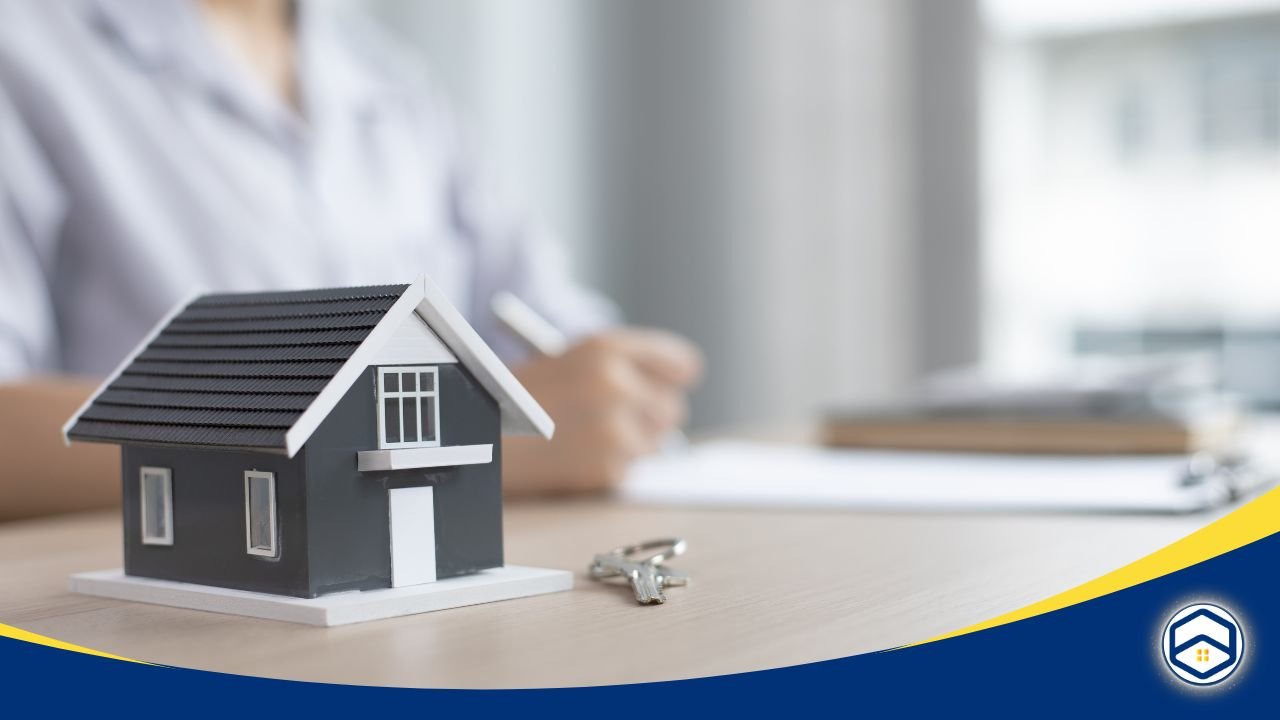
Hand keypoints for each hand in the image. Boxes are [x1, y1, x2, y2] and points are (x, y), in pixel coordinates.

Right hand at [503, 328, 702, 494]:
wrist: (474, 438)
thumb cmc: (519, 396)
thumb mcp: (569, 359)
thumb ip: (623, 368)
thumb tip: (674, 387)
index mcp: (607, 348)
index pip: (681, 364)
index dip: (674, 377)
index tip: (670, 385)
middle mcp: (616, 385)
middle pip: (673, 408)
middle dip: (650, 416)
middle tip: (614, 417)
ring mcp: (614, 429)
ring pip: (657, 443)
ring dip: (633, 443)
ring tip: (587, 436)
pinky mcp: (607, 469)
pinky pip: (632, 467)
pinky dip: (611, 466)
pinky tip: (577, 455)